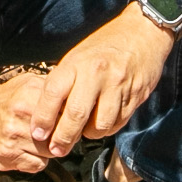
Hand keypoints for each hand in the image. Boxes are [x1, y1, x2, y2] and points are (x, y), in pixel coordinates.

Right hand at [0, 73, 68, 175]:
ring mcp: (13, 140)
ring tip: (41, 141)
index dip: (70, 118)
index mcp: (28, 96)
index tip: (69, 119)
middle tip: (57, 133)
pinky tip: (29, 150)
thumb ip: (51, 89)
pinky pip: (37, 166)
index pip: (65, 113)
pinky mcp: (7, 158)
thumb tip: (76, 96)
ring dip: (50, 149)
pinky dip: (37, 160)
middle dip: (62, 136)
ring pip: (50, 152)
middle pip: (60, 135)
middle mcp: (20, 118)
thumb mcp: (26, 83)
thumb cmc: (3, 99)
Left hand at [24, 11, 174, 157]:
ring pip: (100, 125)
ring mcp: (118, 85)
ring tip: (84, 132)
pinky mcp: (136, 95)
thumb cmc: (105, 46)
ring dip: (89, 135)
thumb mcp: (78, 56)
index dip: (43, 117)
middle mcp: (97, 74)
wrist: (143, 32)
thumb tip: (47, 113)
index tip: (38, 134)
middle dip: (63, 138)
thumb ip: (64, 82)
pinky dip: (108, 129)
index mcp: (77, 62)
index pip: (53, 93)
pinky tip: (103, 123)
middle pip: (76, 115)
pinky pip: (118, 123)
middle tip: (56, 150)